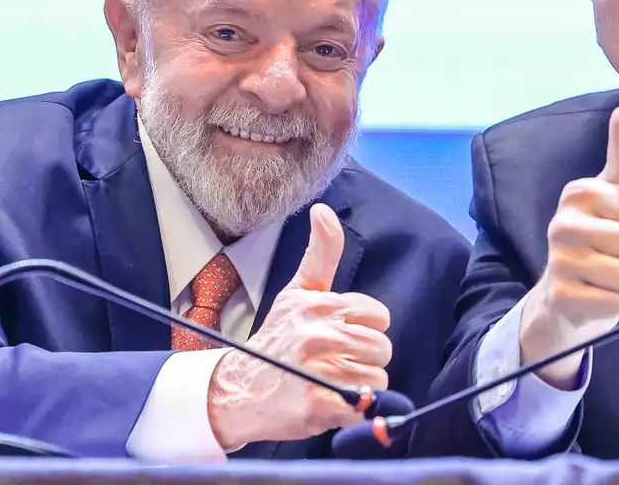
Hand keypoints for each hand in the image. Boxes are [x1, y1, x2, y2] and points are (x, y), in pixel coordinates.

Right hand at [207, 203, 391, 449]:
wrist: (237, 389)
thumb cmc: (276, 338)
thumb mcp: (298, 291)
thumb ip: (321, 252)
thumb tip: (323, 210)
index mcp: (318, 305)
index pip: (379, 316)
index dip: (365, 328)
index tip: (341, 335)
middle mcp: (317, 334)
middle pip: (380, 347)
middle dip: (364, 358)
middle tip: (335, 361)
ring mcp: (316, 371)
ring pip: (376, 377)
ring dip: (359, 384)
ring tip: (330, 380)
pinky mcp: (316, 405)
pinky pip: (362, 404)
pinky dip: (352, 408)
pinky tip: (330, 401)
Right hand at [520, 105, 618, 387]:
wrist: (561, 297)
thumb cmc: (597, 239)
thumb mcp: (613, 194)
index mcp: (578, 192)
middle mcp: (562, 223)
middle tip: (617, 257)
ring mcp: (559, 261)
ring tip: (609, 278)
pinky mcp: (562, 297)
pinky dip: (617, 306)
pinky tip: (597, 298)